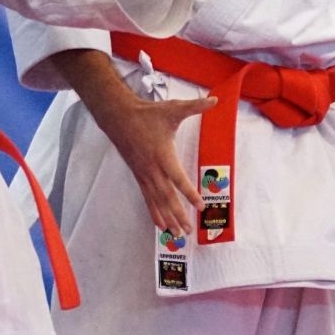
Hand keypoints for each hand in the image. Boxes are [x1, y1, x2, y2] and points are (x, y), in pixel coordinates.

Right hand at [91, 89, 217, 235]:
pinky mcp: (139, 176)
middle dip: (177, 214)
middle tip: (188, 230)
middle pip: (166, 197)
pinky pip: (148, 198)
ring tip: (177, 234)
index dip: (189, 193)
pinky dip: (154, 212)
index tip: (200, 206)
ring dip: (167, 218)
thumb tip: (215, 100)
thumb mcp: (173, 108)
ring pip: (157, 201)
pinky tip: (160, 225)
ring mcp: (144, 175)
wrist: (119, 117)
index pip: (178, 179)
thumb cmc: (148, 114)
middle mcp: (153, 169)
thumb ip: (195, 106)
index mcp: (163, 155)